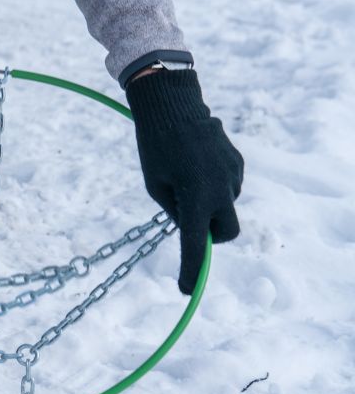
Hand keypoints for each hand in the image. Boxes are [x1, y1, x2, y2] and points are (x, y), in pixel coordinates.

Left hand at [124, 68, 244, 294]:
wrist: (174, 104)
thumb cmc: (155, 145)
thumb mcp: (154, 183)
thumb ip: (173, 209)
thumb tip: (192, 226)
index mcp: (196, 197)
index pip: (195, 243)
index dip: (191, 268)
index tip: (186, 289)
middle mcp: (222, 189)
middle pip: (225, 232)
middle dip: (210, 235)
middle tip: (188, 219)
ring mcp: (234, 176)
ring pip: (225, 206)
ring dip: (208, 203)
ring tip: (183, 174)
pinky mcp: (238, 164)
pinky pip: (226, 186)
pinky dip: (212, 186)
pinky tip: (196, 163)